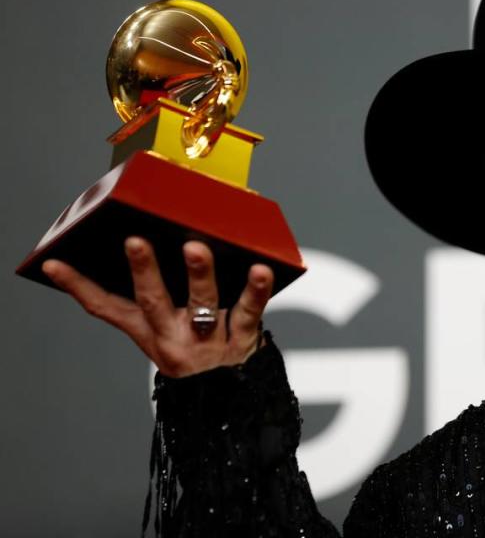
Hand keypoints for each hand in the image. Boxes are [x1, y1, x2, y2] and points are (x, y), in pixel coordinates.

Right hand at [42, 236, 273, 377]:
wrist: (234, 411)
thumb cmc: (205, 360)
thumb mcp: (174, 337)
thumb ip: (167, 300)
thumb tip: (165, 245)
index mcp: (151, 333)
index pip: (108, 309)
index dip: (79, 287)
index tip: (55, 264)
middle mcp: (174, 338)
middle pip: (154, 301)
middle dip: (143, 271)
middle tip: (135, 242)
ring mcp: (207, 342)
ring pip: (202, 303)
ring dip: (198, 274)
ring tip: (195, 249)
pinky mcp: (242, 344)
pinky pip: (249, 313)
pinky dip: (255, 291)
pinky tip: (260, 270)